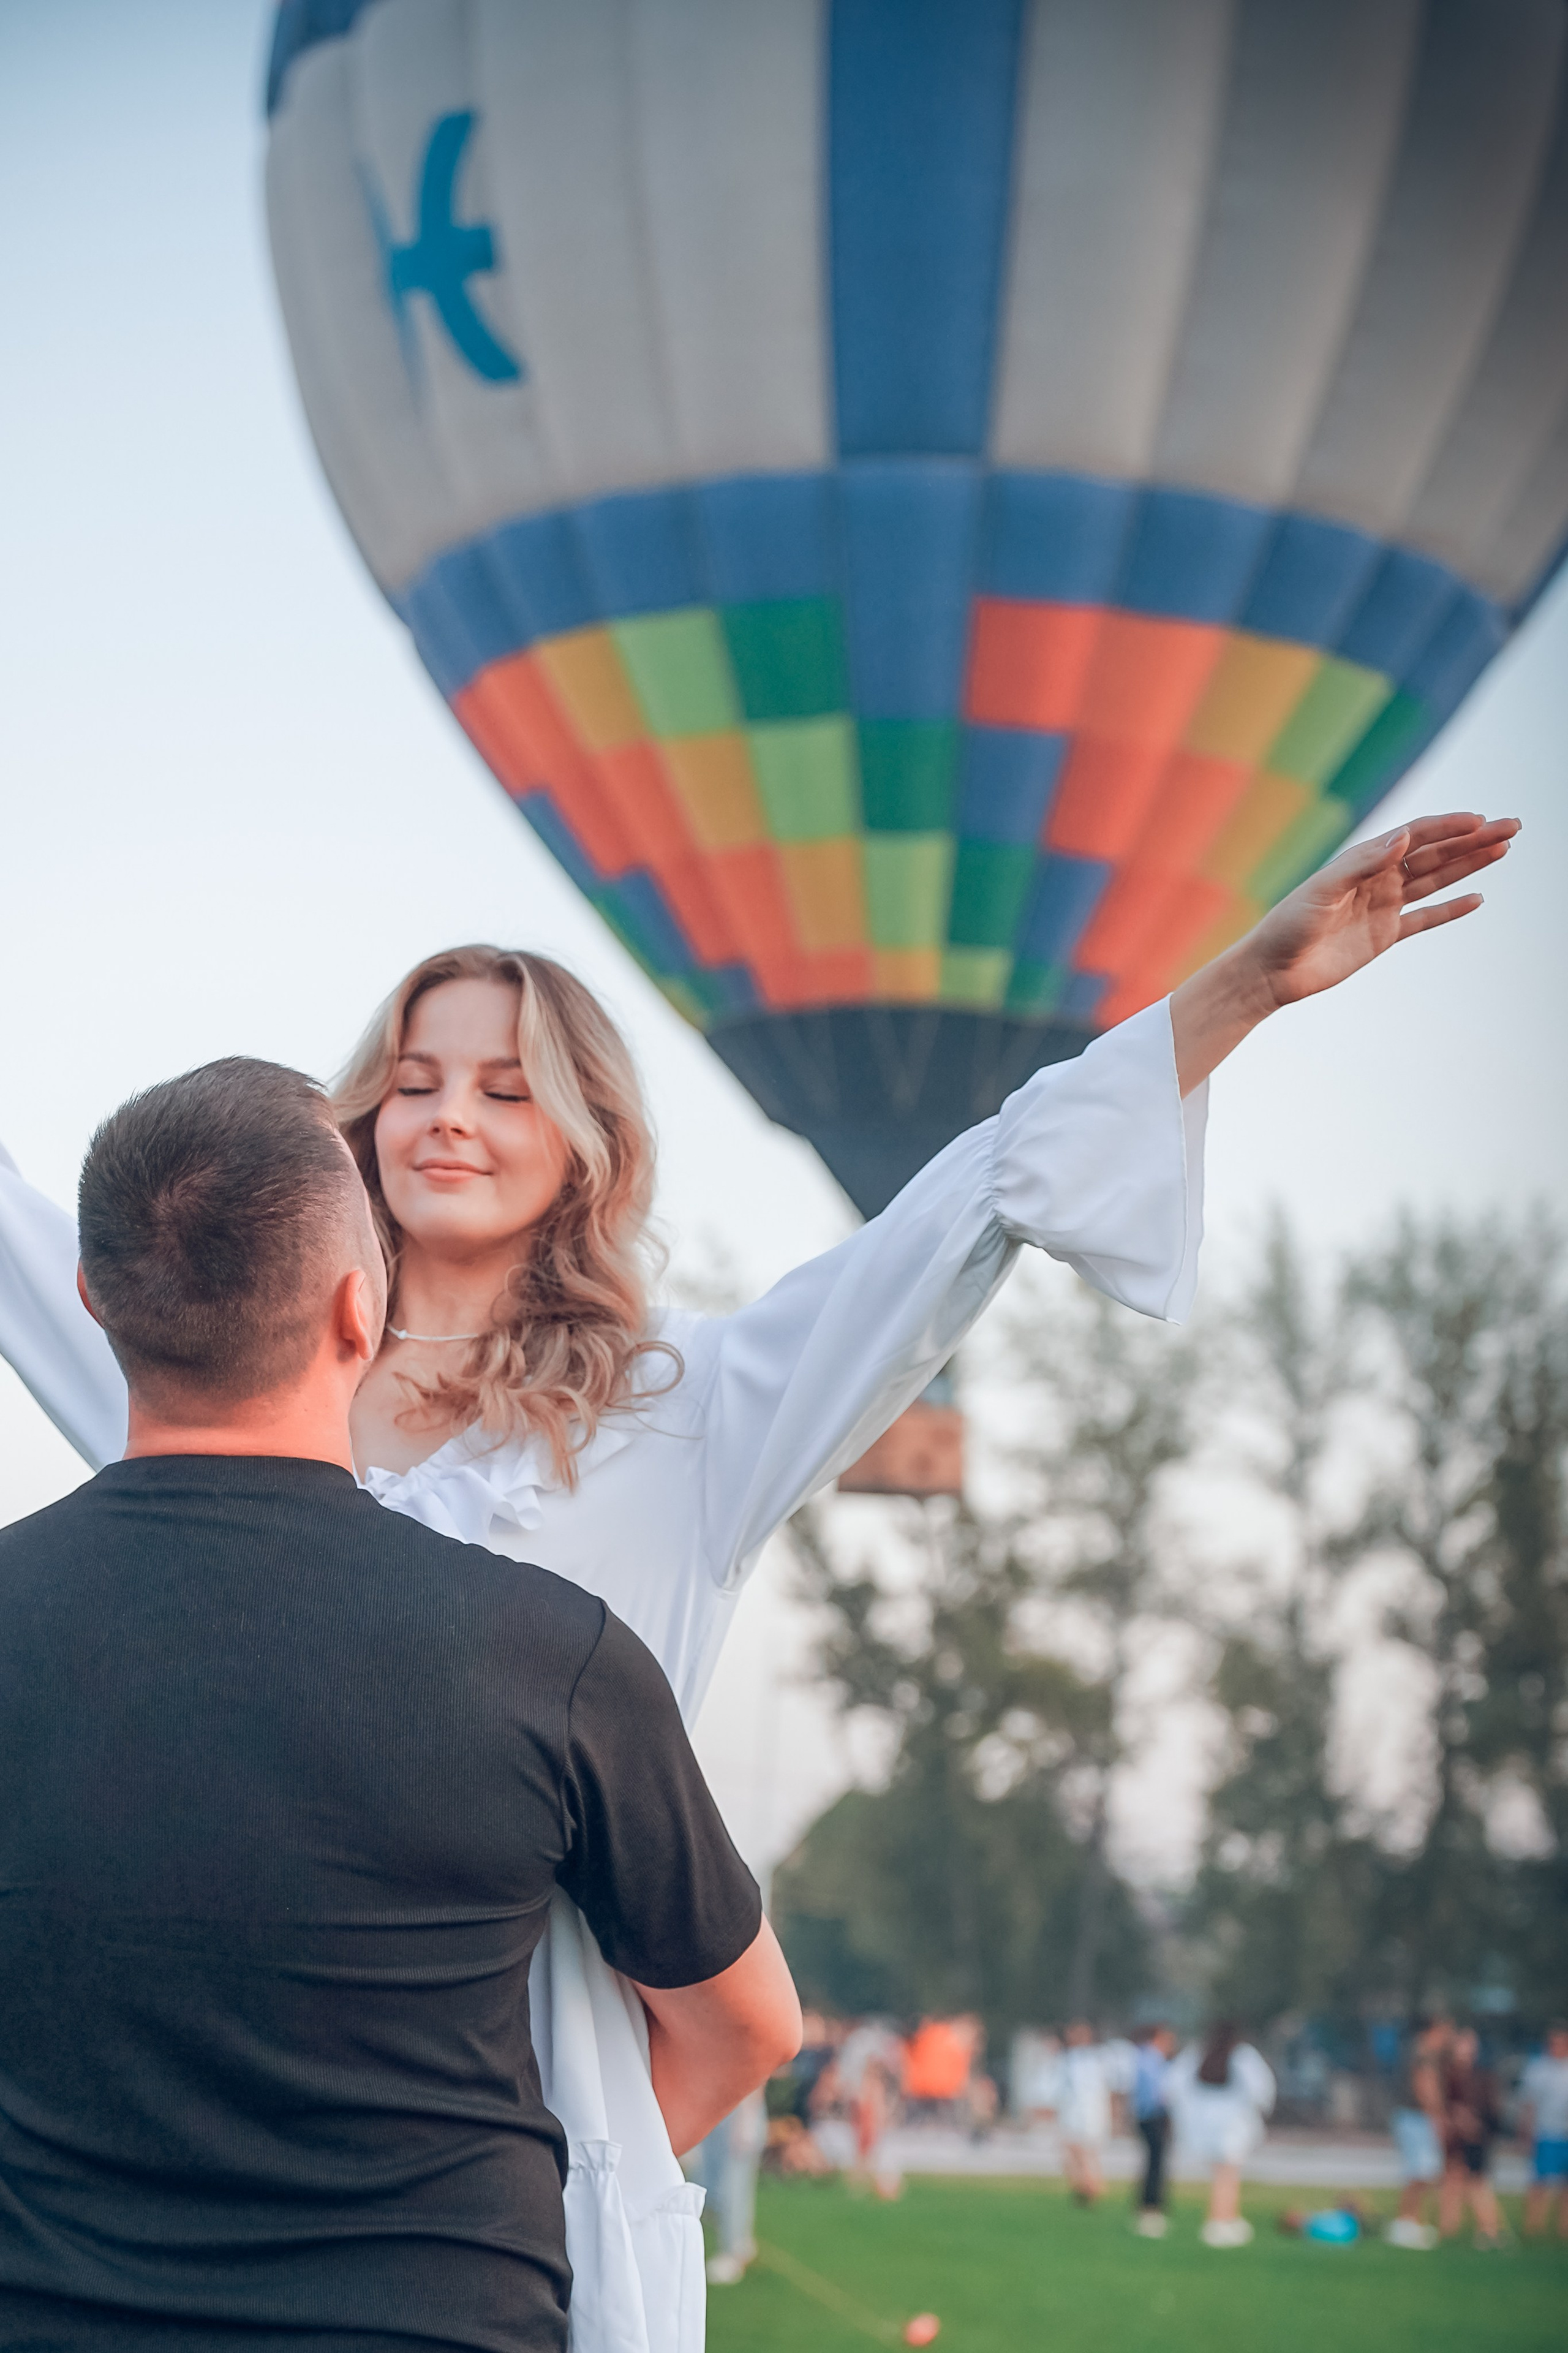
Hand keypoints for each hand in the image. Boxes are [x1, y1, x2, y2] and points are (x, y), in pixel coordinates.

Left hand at [1169, 811, 1519, 1093]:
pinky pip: (1425, 919)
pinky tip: (1476, 899)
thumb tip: (1402, 837)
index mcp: (1363, 861)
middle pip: (1435, 854)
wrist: (1272, 970)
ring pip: (1436, 880)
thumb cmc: (1287, 925)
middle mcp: (1378, 878)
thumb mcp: (1322, 891)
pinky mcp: (1384, 936)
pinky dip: (1450, 910)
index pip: (1416, 836)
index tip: (1480, 820)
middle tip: (1512, 827)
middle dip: (1473, 840)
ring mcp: (1383, 906)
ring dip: (1469, 865)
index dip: (1448, 827)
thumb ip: (1363, 864)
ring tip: (1503, 850)